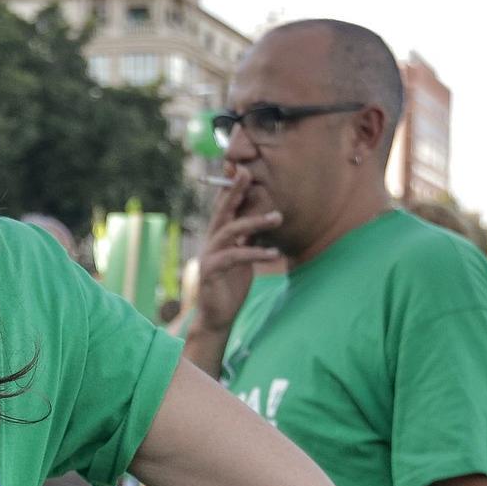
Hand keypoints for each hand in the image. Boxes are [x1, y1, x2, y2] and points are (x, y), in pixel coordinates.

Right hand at [191, 166, 282, 336]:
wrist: (218, 316)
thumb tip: (265, 220)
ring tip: (277, 217)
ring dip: (254, 222)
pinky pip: (236, 257)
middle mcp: (211, 242)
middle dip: (234, 191)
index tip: (242, 170)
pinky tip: (274, 253)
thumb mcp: (244, 258)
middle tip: (247, 173)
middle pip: (223, 211)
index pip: (225, 208)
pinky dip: (256, 253)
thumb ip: (249, 239)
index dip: (232, 189)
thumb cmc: (231, 286)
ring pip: (231, 231)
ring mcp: (209, 255)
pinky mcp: (212, 271)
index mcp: (219, 237)